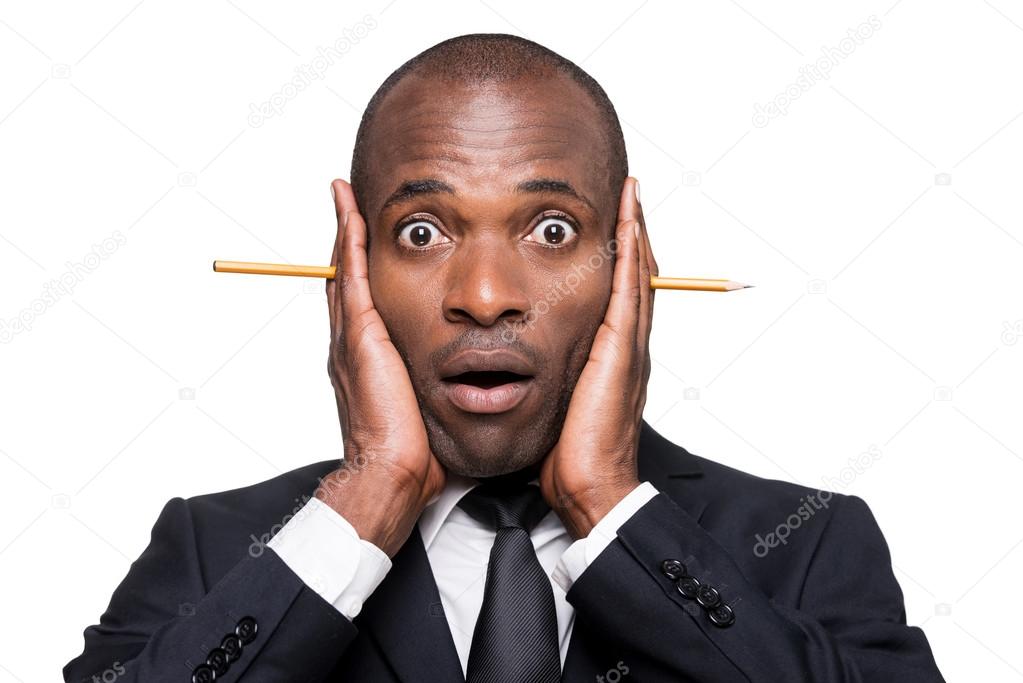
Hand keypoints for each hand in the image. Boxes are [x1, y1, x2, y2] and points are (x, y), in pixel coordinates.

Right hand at [316, 179, 445, 556]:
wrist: (395, 475)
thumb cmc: (416, 450)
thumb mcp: (430, 407)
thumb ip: (438, 386)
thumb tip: (470, 381)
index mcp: (370, 358)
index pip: (366, 300)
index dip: (363, 267)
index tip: (369, 236)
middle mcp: (353, 343)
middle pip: (348, 277)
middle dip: (348, 239)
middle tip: (349, 200)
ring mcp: (351, 338)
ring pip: (346, 269)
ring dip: (346, 229)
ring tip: (346, 194)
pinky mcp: (360, 337)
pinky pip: (352, 276)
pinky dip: (349, 241)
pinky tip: (352, 210)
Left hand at [539, 177, 656, 538]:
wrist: (587, 485)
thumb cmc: (567, 452)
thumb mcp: (555, 403)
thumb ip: (550, 377)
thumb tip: (519, 367)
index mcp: (609, 354)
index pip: (615, 292)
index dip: (616, 255)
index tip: (608, 222)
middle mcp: (625, 344)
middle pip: (633, 274)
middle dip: (631, 231)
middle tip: (626, 192)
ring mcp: (629, 345)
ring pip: (636, 272)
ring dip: (635, 229)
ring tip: (630, 192)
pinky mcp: (622, 348)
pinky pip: (629, 287)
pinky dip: (632, 250)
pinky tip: (628, 219)